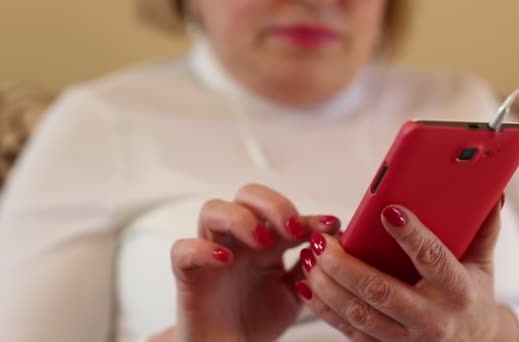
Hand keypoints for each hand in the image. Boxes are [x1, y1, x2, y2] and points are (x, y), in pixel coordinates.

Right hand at [150, 183, 340, 341]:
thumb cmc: (257, 319)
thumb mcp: (295, 293)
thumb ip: (311, 267)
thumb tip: (336, 240)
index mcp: (266, 241)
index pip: (284, 213)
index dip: (308, 216)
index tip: (331, 225)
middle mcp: (238, 240)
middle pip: (247, 194)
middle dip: (272, 204)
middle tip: (292, 228)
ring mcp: (211, 252)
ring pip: (212, 209)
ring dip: (240, 218)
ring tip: (262, 241)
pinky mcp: (187, 274)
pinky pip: (182, 249)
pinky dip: (201, 249)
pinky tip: (224, 261)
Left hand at [297, 200, 518, 340]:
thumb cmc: (472, 296)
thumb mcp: (483, 263)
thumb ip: (483, 226)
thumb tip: (490, 190)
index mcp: (458, 290)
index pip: (432, 259)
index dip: (410, 235)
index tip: (388, 210)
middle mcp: (432, 319)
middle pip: (380, 290)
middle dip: (344, 264)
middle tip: (322, 240)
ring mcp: (406, 338)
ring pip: (357, 313)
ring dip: (326, 284)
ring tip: (309, 256)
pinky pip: (348, 330)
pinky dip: (323, 308)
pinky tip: (306, 284)